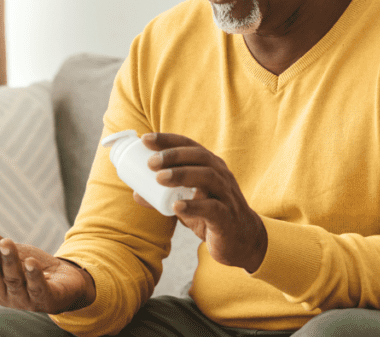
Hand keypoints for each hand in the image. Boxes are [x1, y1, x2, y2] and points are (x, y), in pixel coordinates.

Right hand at [0, 220, 95, 313]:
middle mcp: (5, 295)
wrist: (65, 281)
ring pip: (14, 280)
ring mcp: (25, 300)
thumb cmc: (30, 267)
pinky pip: (37, 289)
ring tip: (7, 242)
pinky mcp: (46, 300)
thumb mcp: (8, 250)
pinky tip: (31, 262)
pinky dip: (33, 276)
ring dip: (10, 261)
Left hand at [138, 132, 267, 273]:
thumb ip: (165, 197)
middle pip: (200, 157)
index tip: (146, 139)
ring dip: (182, 174)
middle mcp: (221, 175)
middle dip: (174, 155)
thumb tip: (136, 193)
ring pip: (208, 177)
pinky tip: (177, 206)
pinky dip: (194, 206)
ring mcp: (226, 196)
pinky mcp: (227, 218)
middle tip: (151, 162)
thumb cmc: (213, 215)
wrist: (243, 240)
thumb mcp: (187, 202)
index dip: (168, 140)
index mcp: (211, 166)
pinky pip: (213, 209)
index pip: (190, 146)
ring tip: (159, 178)